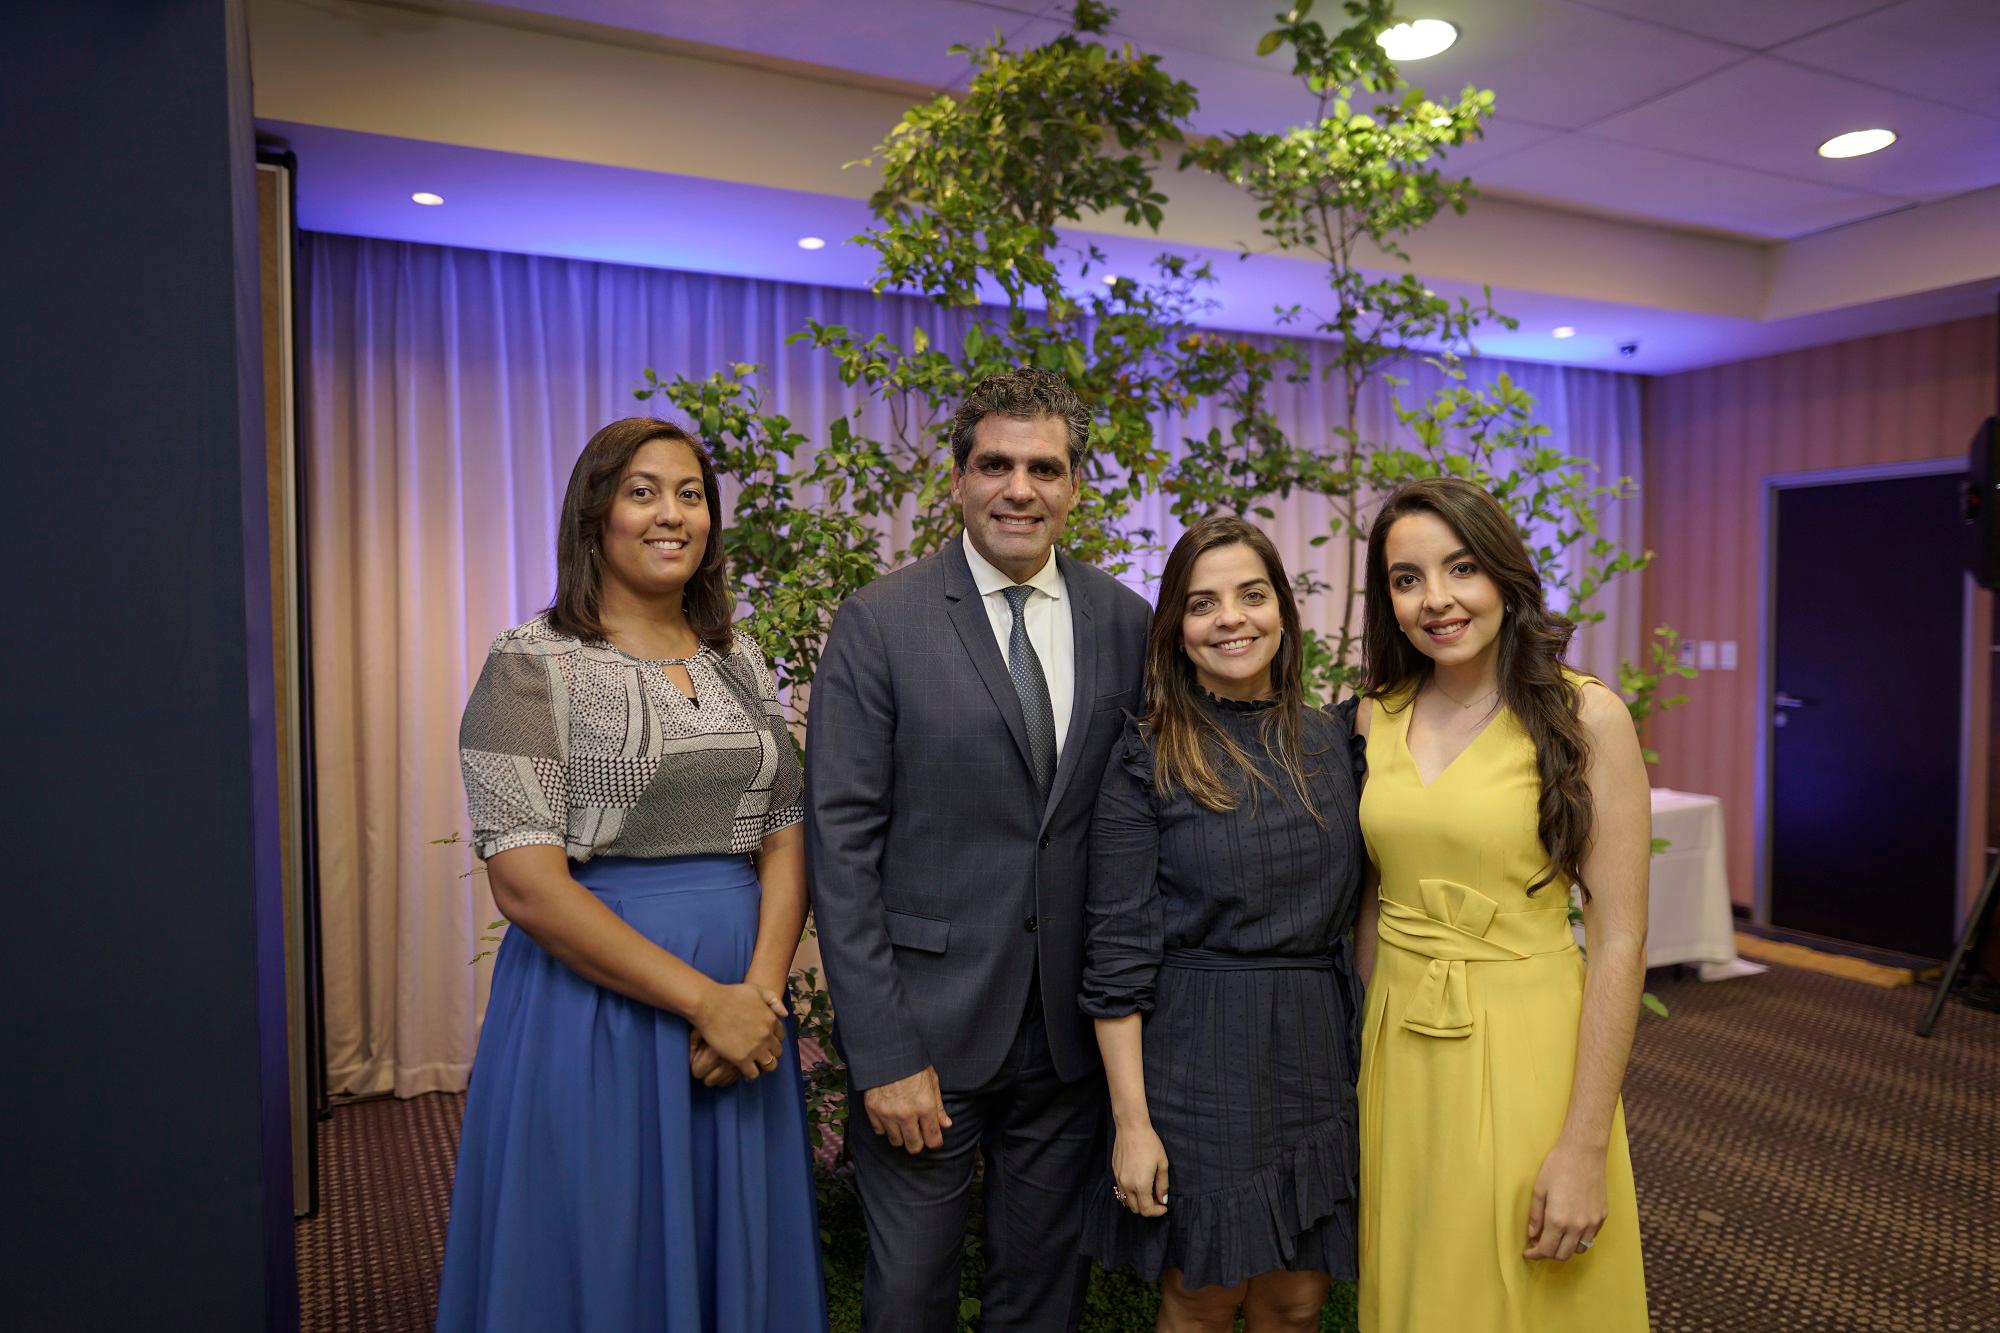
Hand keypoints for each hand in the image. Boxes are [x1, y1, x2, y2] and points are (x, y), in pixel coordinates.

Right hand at [690, 982, 787, 1080]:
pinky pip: (753, 1074)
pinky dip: (750, 1074)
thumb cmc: (730, 994)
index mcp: (771, 1020)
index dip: (773, 1039)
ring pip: (769, 1065)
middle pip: (777, 1052)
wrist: (708, 1004)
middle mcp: (767, 1035)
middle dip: (770, 1053)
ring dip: (763, 1066)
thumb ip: (773, 1000)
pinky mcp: (741, 1059)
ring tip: (754, 1065)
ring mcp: (755, 1048)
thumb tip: (784, 1014)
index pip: (781, 1036)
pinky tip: (743, 1070)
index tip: (765, 1041)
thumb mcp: (756, 990)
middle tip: (759, 1054)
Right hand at [862, 1066, 952, 1154]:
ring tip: (903, 1125)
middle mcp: (906, 1114)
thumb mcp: (932, 1081)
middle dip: (918, 1143)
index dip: (935, 1142)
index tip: (934, 1139)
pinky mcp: (873, 1111)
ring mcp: (888, 1114)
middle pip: (914, 1146)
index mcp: (925, 1106)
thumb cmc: (913, 1064)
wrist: (887, 1050)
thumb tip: (946, 1124)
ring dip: (901, 1136)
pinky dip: (885, 1128)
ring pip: (896, 1141)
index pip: (933, 1139)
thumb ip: (938, 1106)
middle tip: (918, 1135)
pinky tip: (889, 1117)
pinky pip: (879, 1131)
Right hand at [1110, 1121, 1168, 1217]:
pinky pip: (1121, 1190)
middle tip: (1157, 1199)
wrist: (1131, 1128)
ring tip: (1148, 1192)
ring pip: (1126, 1201)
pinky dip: (1130, 1193)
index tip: (1164, 1207)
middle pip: (1136, 1209)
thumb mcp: (1162, 1164)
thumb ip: (1163, 1185)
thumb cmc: (1149, 1144)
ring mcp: (1119, 1179)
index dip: (1157, 1212)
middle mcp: (1127, 1185)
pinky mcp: (1115, 1172)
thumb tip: (1163, 1199)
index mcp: (1141, 1184)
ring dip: (1138, 1202)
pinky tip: (1138, 1183)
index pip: (1147, 1210)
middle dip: (1147, 1209)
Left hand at [1525, 1140, 1607, 1260]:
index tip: (1528, 1253)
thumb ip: (1535, 1216)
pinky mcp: (1602, 1216)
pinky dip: (1579, 1239)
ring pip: (1579, 1249)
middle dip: (1549, 1253)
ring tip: (1555, 1236)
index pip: (1546, 1250)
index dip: (1535, 1255)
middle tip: (1539, 1244)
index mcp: (1558, 1220)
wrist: (1584, 1152)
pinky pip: (1591, 1237)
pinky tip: (1571, 1228)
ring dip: (1566, 1248)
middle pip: (1563, 1255)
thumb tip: (1532, 1235)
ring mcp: (1592, 1222)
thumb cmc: (1558, 1166)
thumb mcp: (1539, 1189)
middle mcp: (1577, 1226)